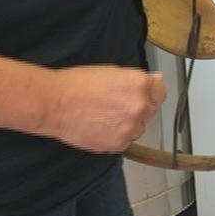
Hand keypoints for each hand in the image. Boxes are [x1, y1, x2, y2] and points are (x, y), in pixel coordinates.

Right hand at [43, 66, 166, 151]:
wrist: (54, 104)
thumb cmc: (77, 84)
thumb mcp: (112, 72)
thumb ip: (136, 80)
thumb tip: (155, 81)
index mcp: (140, 84)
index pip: (160, 92)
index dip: (149, 93)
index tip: (140, 95)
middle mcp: (140, 106)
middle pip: (149, 111)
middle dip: (136, 109)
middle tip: (114, 107)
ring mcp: (131, 127)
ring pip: (138, 128)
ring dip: (127, 125)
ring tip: (104, 118)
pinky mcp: (119, 144)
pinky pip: (125, 141)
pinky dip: (116, 137)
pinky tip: (100, 128)